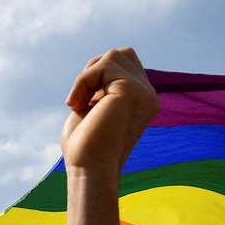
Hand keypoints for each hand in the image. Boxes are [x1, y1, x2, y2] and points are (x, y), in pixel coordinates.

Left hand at [61, 48, 157, 171]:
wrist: (89, 170)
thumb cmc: (85, 147)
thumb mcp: (94, 107)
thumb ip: (102, 85)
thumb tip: (101, 61)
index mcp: (143, 101)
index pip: (123, 65)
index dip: (97, 77)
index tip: (84, 106)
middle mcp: (149, 95)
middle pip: (121, 54)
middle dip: (94, 71)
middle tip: (81, 101)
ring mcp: (144, 92)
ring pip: (112, 56)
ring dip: (87, 77)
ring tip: (78, 104)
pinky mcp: (131, 90)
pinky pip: (102, 65)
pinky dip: (82, 81)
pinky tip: (76, 106)